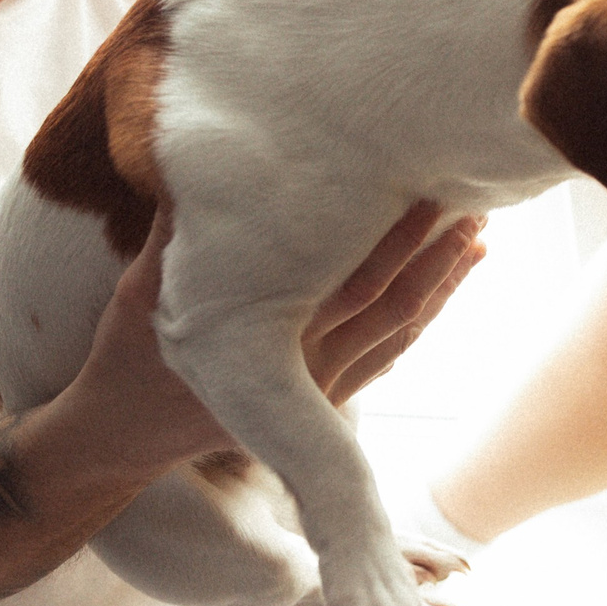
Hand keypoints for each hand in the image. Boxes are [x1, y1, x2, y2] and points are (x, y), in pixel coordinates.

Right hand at [65, 200, 485, 481]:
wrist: (127, 435)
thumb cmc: (129, 356)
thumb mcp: (139, 293)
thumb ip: (173, 240)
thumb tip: (189, 170)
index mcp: (267, 341)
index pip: (351, 287)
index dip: (398, 246)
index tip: (431, 200)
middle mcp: (306, 371)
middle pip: (391, 309)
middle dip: (436, 260)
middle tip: (476, 211)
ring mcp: (321, 391)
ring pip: (399, 336)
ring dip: (441, 288)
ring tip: (479, 239)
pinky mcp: (325, 400)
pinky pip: (389, 356)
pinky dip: (424, 320)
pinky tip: (448, 285)